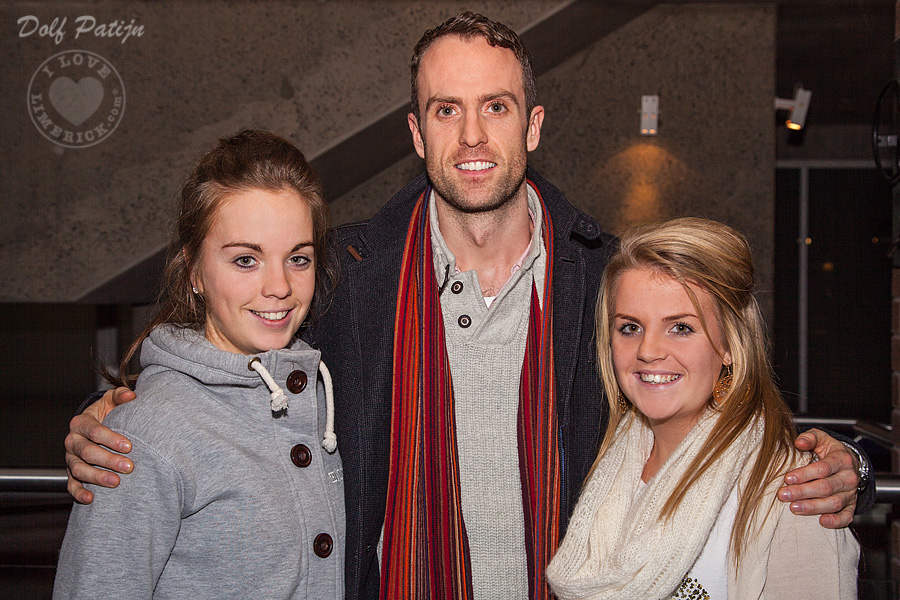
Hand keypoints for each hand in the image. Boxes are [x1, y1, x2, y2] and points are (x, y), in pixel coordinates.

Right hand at [64, 387, 135, 503]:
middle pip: (88, 452)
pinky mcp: (71, 473)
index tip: (128, 446)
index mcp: (81, 423)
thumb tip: (131, 395)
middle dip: (109, 460)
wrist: (92, 426)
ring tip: (116, 482)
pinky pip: (72, 484)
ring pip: (79, 470)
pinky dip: (79, 493)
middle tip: (129, 466)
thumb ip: (120, 396)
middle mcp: (73, 441)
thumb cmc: (106, 414)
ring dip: (97, 477)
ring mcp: (70, 458)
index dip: (111, 439)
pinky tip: (91, 498)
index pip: (94, 431)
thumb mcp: (111, 401)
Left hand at [777, 428, 857, 528]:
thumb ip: (810, 438)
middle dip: (803, 492)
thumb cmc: (830, 451)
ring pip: (834, 503)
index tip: (788, 478)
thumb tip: (799, 442)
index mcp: (841, 459)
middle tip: (784, 495)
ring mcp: (850, 493)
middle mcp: (848, 478)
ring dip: (813, 507)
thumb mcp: (821, 438)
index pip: (823, 468)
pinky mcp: (851, 506)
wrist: (850, 462)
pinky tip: (822, 521)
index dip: (805, 474)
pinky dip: (836, 521)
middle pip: (826, 487)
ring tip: (794, 508)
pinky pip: (847, 516)